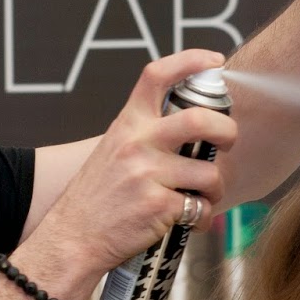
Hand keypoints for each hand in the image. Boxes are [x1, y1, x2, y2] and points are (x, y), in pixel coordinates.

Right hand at [32, 50, 236, 277]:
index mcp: (127, 124)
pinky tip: (191, 221)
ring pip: (209, 173)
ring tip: (204, 196)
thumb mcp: (112, 151)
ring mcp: (147, 175)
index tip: (214, 61)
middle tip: (228, 142)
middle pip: (200, 120)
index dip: (190, 61)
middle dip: (227, 131)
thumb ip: (145, 136)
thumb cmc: (95, 198)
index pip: (157, 76)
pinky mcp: (158, 207)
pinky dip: (202, 217)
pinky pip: (200, 208)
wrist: (72, 239)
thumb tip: (194, 129)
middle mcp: (137, 144)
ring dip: (216, 188)